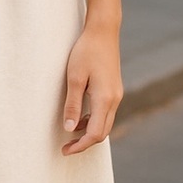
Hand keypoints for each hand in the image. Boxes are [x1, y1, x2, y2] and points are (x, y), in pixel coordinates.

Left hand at [61, 26, 123, 155]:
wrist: (103, 32)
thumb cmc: (86, 52)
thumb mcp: (74, 77)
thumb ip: (73, 104)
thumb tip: (70, 129)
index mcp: (105, 99)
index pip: (95, 133)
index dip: (80, 146)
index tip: (65, 150)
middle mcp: (114, 100)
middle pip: (103, 132)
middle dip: (85, 143)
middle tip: (66, 147)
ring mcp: (116, 95)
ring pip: (105, 123)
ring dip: (89, 132)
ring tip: (71, 133)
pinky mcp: (114, 89)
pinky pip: (106, 113)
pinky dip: (94, 120)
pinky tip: (80, 117)